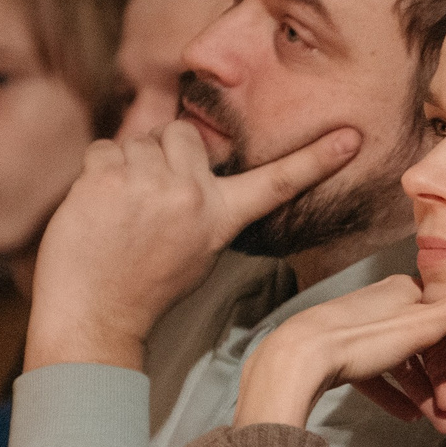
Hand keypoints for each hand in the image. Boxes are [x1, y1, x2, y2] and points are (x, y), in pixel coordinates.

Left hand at [25, 121, 362, 371]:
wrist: (95, 314)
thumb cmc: (145, 285)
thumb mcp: (198, 251)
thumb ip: (205, 205)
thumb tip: (191, 162)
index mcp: (220, 217)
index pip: (277, 184)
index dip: (316, 160)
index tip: (350, 137)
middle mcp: (192, 194)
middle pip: (183, 133)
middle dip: (164, 152)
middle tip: (148, 194)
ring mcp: (150, 182)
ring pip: (141, 138)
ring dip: (127, 163)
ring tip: (121, 208)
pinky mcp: (109, 177)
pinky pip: (105, 147)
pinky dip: (98, 170)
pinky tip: (97, 206)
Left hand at [234, 273, 445, 429]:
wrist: (297, 359)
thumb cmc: (359, 338)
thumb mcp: (421, 325)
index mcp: (404, 291)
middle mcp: (383, 306)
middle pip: (427, 345)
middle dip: (445, 381)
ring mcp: (359, 332)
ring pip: (403, 364)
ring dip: (424, 394)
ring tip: (437, 424)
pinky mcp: (340, 356)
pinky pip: (376, 377)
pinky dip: (395, 395)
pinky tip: (407, 417)